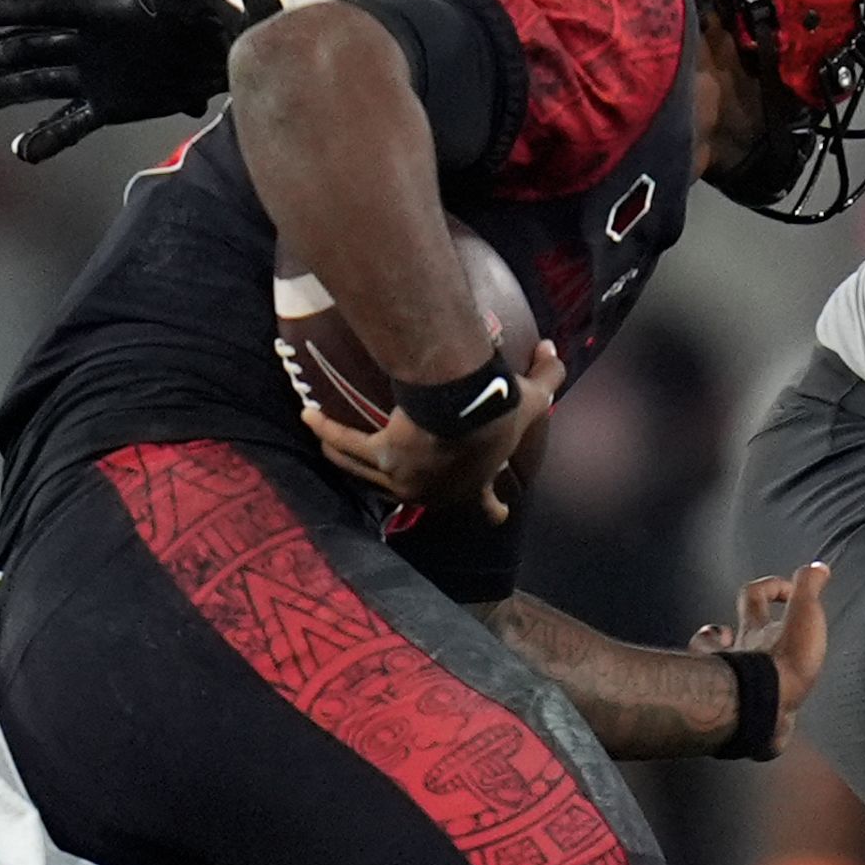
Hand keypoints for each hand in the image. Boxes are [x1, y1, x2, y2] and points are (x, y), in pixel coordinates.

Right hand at [0, 0, 281, 162]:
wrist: (231, 41)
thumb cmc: (209, 0)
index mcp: (98, 7)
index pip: (46, 9)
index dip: (13, 10)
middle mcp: (88, 40)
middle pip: (29, 47)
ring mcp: (96, 74)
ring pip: (40, 84)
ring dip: (6, 92)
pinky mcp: (111, 105)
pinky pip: (71, 123)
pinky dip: (47, 137)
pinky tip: (21, 151)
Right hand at [299, 340, 562, 519]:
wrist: (469, 408)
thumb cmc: (501, 408)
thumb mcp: (533, 397)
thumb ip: (549, 377)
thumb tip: (554, 351)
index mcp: (478, 482)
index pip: (488, 504)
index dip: (491, 508)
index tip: (497, 513)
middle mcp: (439, 491)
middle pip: (415, 495)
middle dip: (399, 486)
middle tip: (389, 478)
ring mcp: (407, 480)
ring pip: (367, 473)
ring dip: (346, 458)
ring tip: (329, 446)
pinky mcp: (382, 459)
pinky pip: (348, 446)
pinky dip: (327, 431)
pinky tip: (309, 418)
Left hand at [692, 561, 833, 746]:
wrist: (765, 707)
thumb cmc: (784, 663)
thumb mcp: (804, 614)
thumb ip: (809, 588)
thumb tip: (817, 567)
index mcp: (756, 627)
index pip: (754, 594)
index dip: (771, 586)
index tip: (791, 591)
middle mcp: (738, 650)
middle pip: (728, 629)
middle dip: (739, 624)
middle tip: (756, 622)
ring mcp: (734, 679)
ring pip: (718, 660)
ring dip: (724, 652)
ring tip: (732, 648)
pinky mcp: (740, 708)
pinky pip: (731, 699)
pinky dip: (734, 696)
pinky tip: (743, 696)